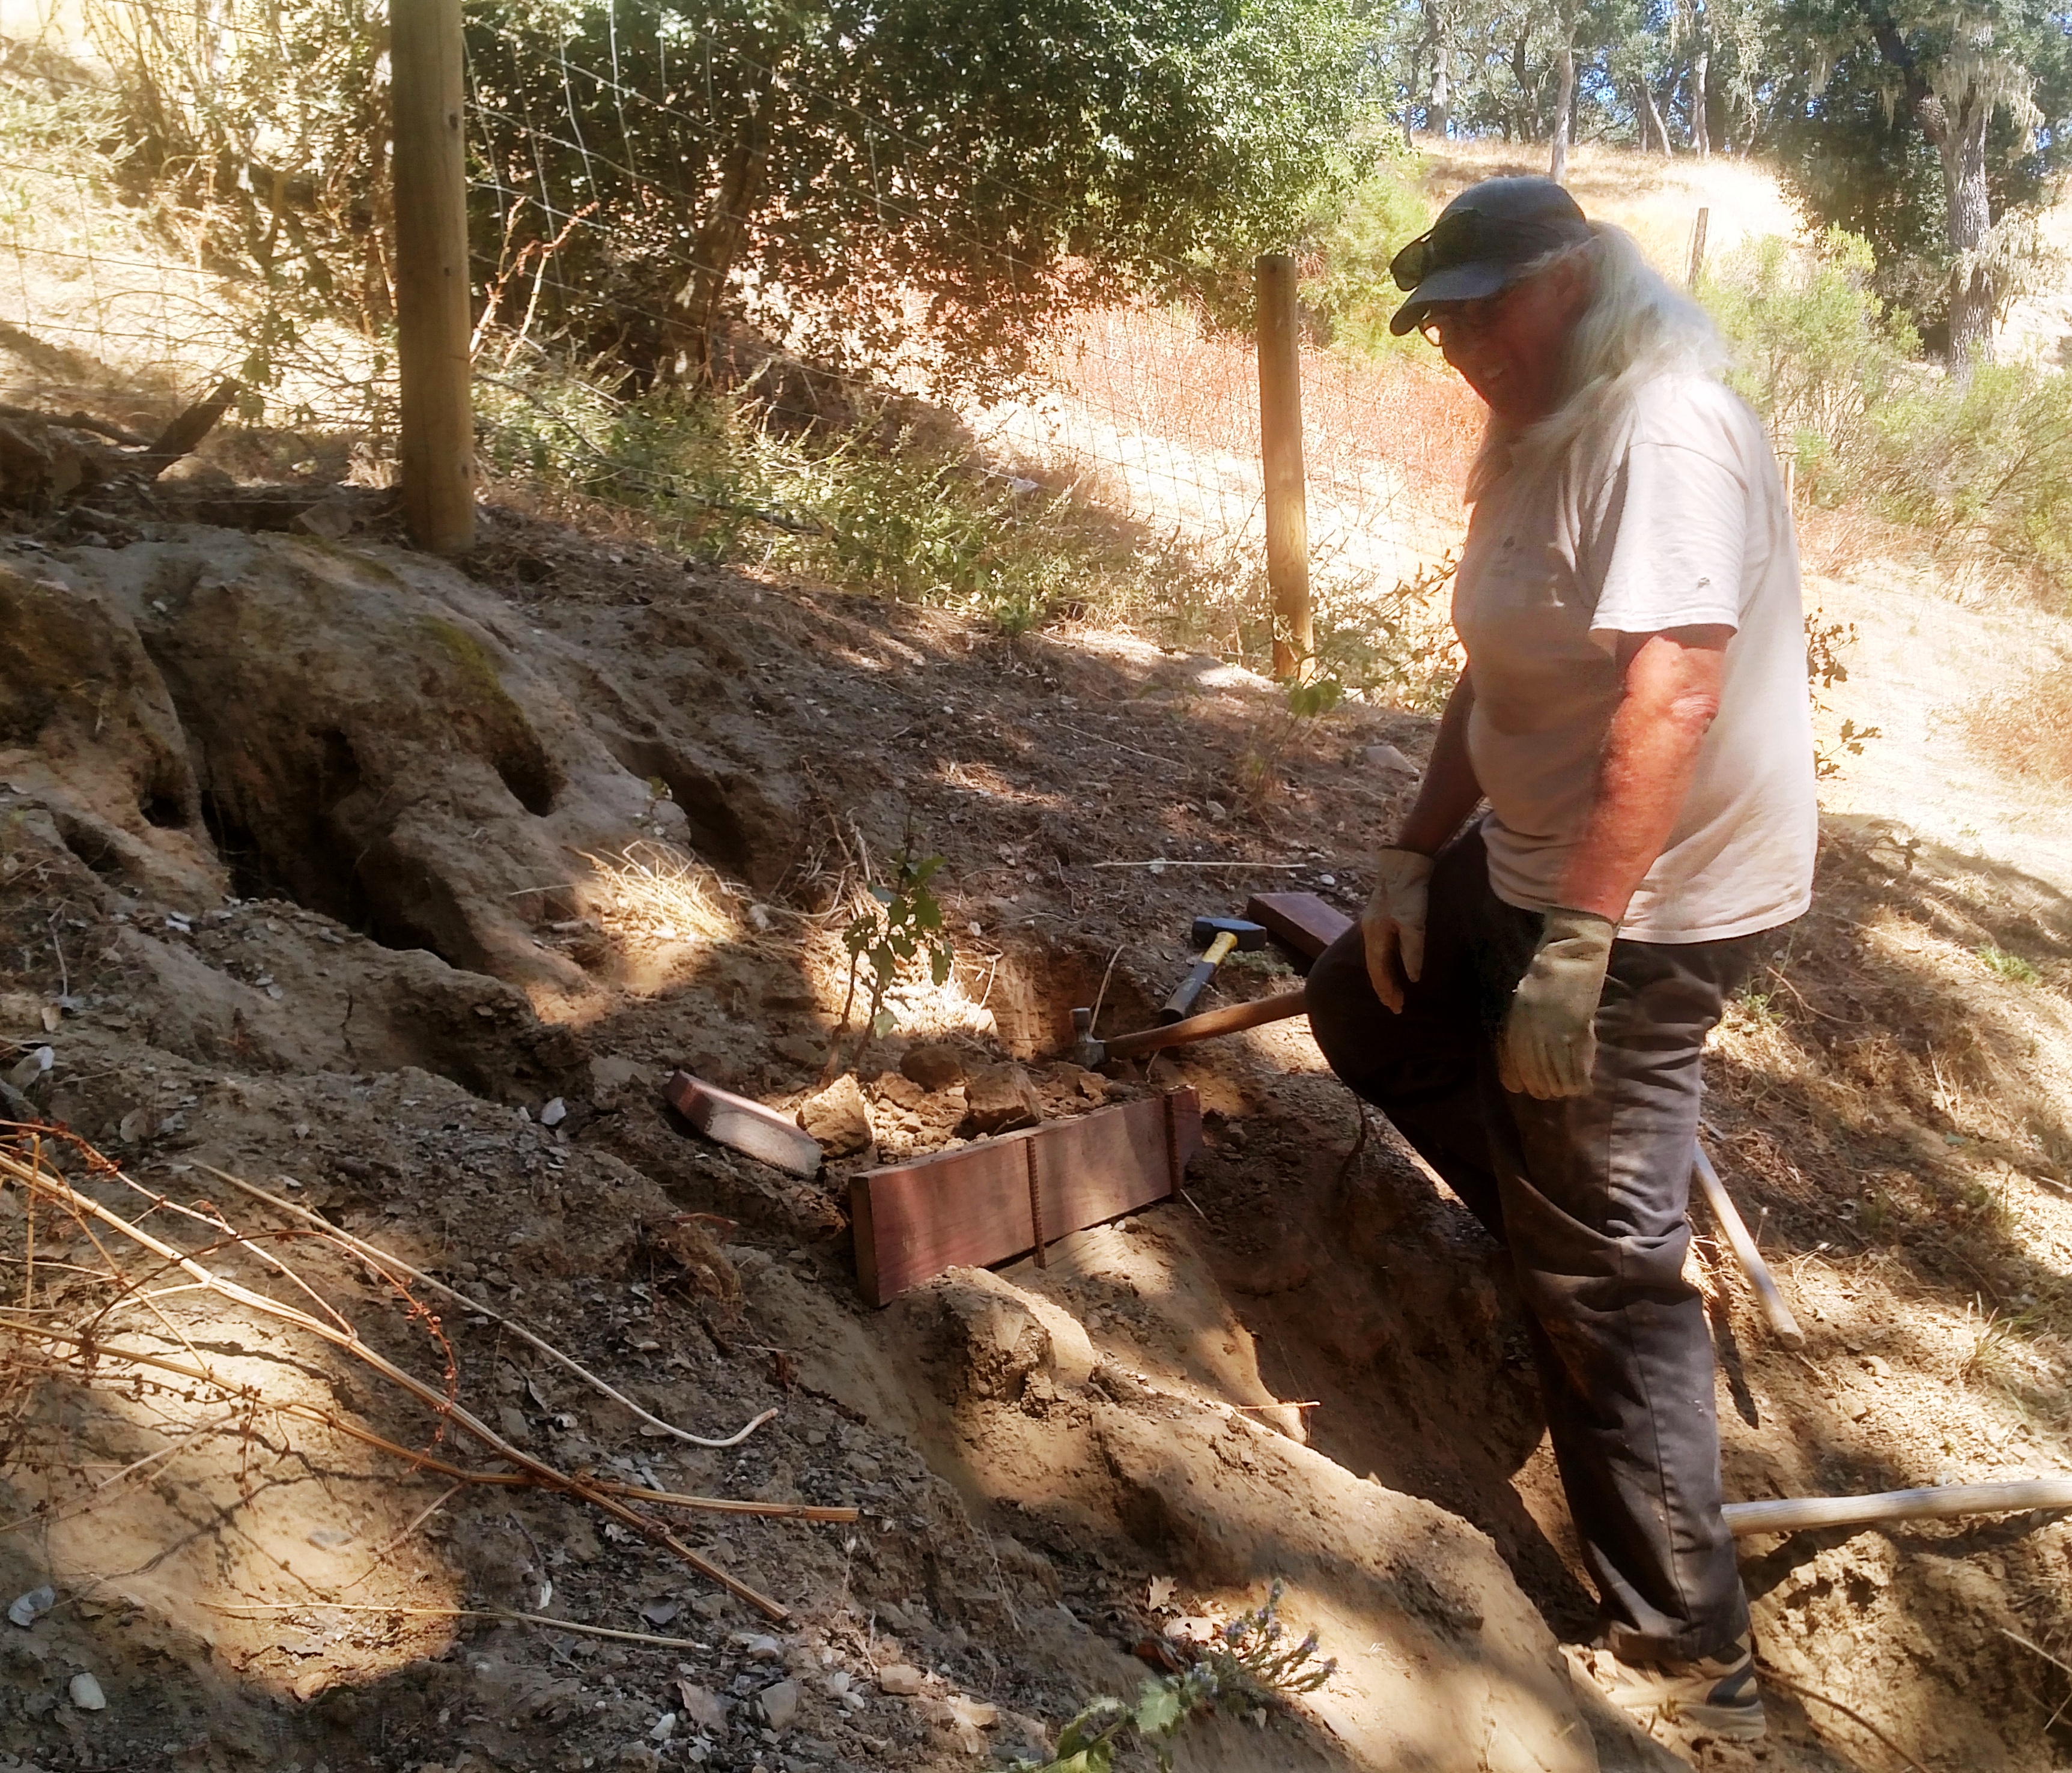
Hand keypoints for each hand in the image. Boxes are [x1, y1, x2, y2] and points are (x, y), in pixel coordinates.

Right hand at [1361, 847, 1433, 1012]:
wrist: (1404, 862)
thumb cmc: (1409, 891)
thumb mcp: (1414, 922)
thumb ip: (1413, 950)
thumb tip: (1414, 978)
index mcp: (1375, 936)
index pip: (1378, 972)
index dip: (1387, 991)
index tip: (1397, 1008)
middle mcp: (1369, 932)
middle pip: (1374, 967)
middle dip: (1385, 988)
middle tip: (1396, 1006)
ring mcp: (1373, 923)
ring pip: (1376, 958)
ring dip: (1385, 976)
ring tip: (1394, 990)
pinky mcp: (1381, 917)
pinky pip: (1379, 947)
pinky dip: (1385, 962)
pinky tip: (1391, 964)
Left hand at [1498, 909, 1616, 1098]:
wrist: (1569, 956)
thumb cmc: (1545, 975)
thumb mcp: (1524, 1001)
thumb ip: (1522, 1027)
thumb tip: (1521, 1055)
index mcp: (1517, 1024)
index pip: (1514, 1065)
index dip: (1519, 1082)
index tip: (1524, 1089)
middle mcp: (1533, 1032)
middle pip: (1535, 1074)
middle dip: (1542, 1088)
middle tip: (1550, 1091)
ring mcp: (1555, 1031)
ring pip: (1556, 1074)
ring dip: (1561, 1087)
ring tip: (1566, 1091)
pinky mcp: (1578, 1029)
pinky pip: (1576, 1064)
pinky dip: (1579, 1080)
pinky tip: (1582, 1087)